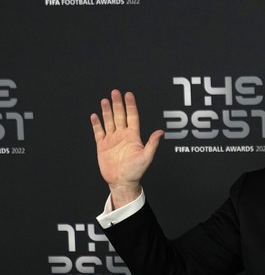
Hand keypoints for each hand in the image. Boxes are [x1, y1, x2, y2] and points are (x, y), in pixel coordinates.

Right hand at [90, 90, 163, 207]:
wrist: (122, 182)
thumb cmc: (136, 171)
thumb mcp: (146, 157)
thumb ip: (152, 144)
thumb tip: (161, 132)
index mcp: (133, 136)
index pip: (132, 117)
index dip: (130, 106)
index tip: (128, 94)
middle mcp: (123, 135)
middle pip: (120, 116)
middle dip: (118, 104)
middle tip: (115, 92)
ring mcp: (112, 140)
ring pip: (109, 121)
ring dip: (107, 111)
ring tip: (105, 100)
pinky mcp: (102, 146)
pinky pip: (99, 132)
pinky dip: (96, 124)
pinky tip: (94, 116)